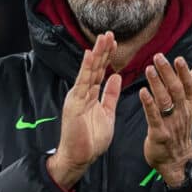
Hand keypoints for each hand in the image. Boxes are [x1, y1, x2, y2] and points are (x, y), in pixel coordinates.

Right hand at [47, 31, 120, 189]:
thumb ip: (110, 95)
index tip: (115, 42)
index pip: (100, 71)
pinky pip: (82, 82)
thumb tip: (116, 77)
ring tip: (103, 38)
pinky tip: (90, 55)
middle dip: (102, 50)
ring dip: (96, 53)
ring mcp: (78, 96)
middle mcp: (83, 92)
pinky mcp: (74, 103)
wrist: (79, 157)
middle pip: (94, 67)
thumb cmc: (91, 139)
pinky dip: (86, 68)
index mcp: (90, 95)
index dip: (107, 57)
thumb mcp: (107, 113)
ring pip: (89, 70)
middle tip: (109, 33)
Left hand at [139, 54, 191, 186]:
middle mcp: (182, 112)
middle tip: (158, 57)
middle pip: (176, 90)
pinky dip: (149, 104)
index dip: (184, 72)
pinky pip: (154, 117)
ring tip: (149, 69)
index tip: (178, 59)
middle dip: (168, 73)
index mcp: (189, 104)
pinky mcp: (160, 134)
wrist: (177, 160)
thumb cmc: (181, 127)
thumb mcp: (190, 103)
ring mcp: (171, 124)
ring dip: (157, 84)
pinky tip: (143, 92)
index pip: (189, 85)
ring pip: (165, 101)